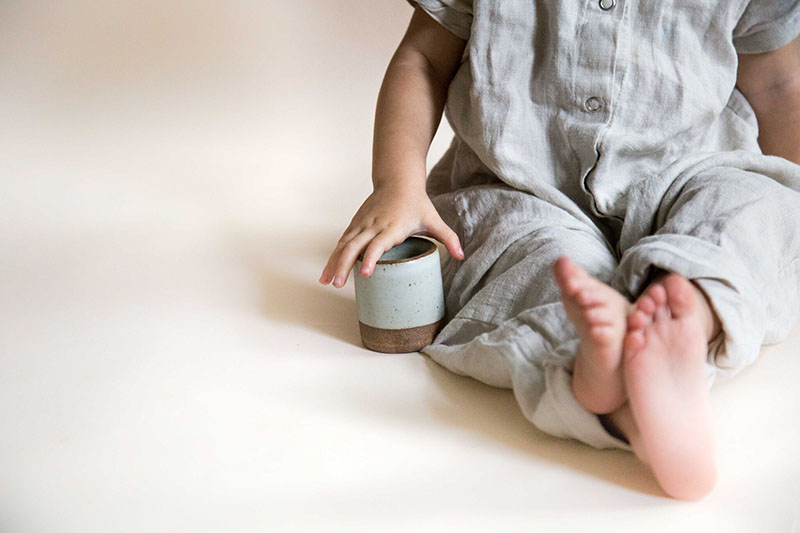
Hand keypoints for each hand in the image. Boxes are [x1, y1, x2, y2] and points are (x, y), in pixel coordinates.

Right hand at [319, 186, 463, 287]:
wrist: (397, 180)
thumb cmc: (416, 203)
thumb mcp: (434, 220)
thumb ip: (448, 238)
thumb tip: (462, 256)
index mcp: (391, 227)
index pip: (378, 244)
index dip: (371, 258)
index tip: (365, 274)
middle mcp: (373, 225)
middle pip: (353, 247)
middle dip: (344, 266)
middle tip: (338, 285)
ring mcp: (361, 225)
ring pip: (343, 245)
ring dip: (333, 264)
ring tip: (325, 282)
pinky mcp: (355, 224)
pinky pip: (342, 242)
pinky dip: (333, 256)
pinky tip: (329, 271)